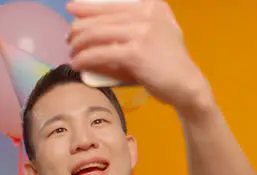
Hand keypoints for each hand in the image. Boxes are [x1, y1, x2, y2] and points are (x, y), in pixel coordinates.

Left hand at [66, 0, 214, 114]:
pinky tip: (77, 64)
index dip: (87, 6)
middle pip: (100, 17)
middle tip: (69, 39)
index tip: (72, 10)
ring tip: (71, 53)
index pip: (111, 2)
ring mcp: (141, 32)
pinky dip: (84, 59)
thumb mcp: (158, 34)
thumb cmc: (169, 64)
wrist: (187, 85)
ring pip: (96, 34)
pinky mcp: (135, 53)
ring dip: (78, 44)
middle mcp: (147, 14)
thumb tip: (95, 27)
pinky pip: (99, 53)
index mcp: (152, 5)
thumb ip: (135, 26)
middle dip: (78, 27)